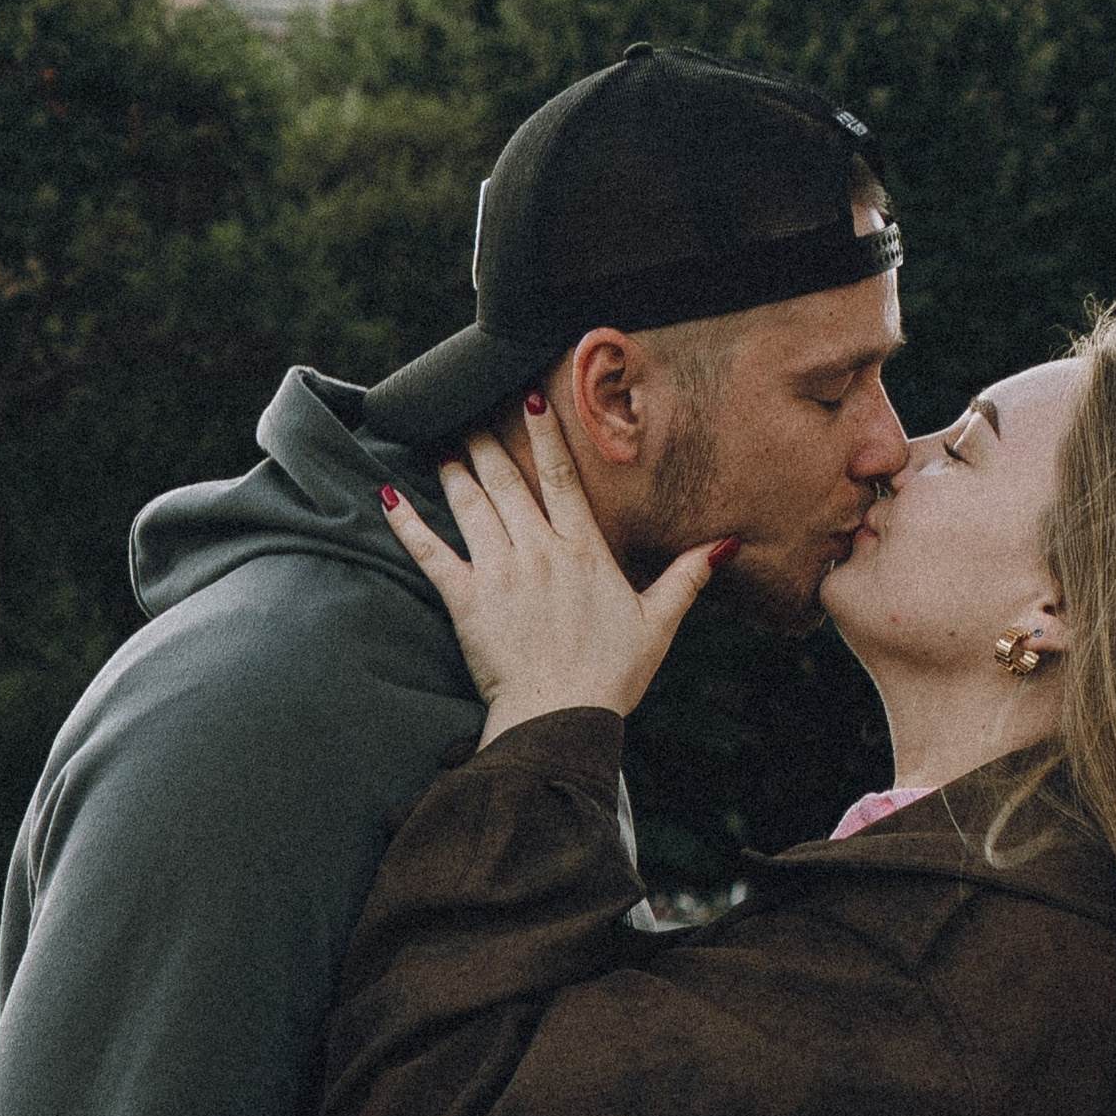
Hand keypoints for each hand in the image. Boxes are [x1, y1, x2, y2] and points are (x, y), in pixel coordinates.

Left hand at [380, 402, 730, 744]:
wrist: (562, 715)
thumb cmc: (612, 674)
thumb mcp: (659, 623)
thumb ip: (687, 577)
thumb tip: (725, 543)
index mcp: (583, 551)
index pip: (562, 478)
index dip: (544, 435)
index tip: (528, 399)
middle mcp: (540, 551)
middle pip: (508, 482)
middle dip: (486, 442)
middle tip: (467, 411)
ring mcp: (500, 573)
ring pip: (472, 506)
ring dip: (454, 471)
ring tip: (440, 444)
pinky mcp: (466, 601)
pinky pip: (431, 554)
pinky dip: (408, 523)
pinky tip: (389, 495)